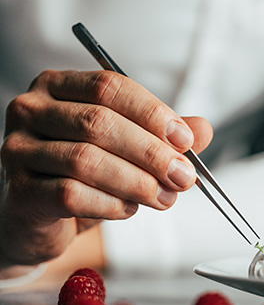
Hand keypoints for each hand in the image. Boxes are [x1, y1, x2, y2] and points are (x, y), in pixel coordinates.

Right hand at [0, 70, 212, 265]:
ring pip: (86, 160)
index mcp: (58, 88)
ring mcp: (19, 150)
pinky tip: (127, 209)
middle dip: (151, 153)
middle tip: (182, 177)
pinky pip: (71, 195)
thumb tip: (202, 129)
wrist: (41, 217)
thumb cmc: (82, 176)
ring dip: (136, 182)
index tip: (185, 140)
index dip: (152, 112)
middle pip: (99, 123)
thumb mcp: (123, 150)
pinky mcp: (20, 192)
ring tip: (163, 198)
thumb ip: (159, 136)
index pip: (109, 87)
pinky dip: (110, 204)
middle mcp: (31, 111)